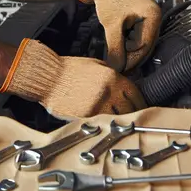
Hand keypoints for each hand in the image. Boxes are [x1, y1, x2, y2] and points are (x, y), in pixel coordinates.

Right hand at [0, 38, 145, 118]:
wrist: (48, 77)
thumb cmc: (69, 69)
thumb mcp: (97, 65)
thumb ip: (113, 76)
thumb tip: (125, 87)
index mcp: (112, 78)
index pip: (135, 94)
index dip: (140, 103)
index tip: (141, 107)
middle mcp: (108, 92)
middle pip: (130, 109)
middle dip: (133, 114)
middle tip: (134, 118)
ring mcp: (97, 106)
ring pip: (117, 119)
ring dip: (120, 122)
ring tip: (121, 124)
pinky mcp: (85, 116)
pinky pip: (101, 123)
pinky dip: (104, 125)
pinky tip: (105, 125)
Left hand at [70, 0, 161, 71]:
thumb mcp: (112, 25)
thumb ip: (115, 48)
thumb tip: (117, 68)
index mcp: (153, 15)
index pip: (145, 46)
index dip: (131, 59)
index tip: (119, 68)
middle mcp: (154, 17)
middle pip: (145, 46)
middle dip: (130, 57)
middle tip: (117, 67)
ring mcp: (148, 19)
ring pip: (140, 44)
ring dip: (128, 51)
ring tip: (115, 58)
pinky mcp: (141, 20)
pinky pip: (137, 38)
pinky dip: (127, 44)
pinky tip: (118, 48)